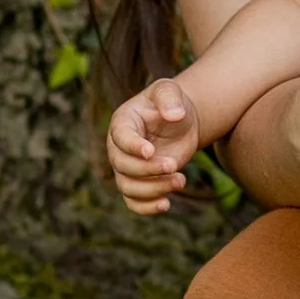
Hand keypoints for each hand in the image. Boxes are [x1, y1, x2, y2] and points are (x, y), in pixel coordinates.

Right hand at [107, 76, 200, 214]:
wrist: (179, 122)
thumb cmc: (170, 103)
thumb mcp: (169, 90)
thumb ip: (169, 98)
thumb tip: (174, 114)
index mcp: (122, 122)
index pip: (120, 138)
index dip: (133, 147)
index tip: (151, 152)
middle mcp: (118, 148)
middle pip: (122, 166)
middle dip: (148, 170)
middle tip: (174, 166)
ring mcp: (126, 168)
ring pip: (128, 187)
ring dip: (153, 189)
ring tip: (181, 181)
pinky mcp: (138, 183)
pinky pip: (134, 202)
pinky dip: (147, 208)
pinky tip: (166, 205)